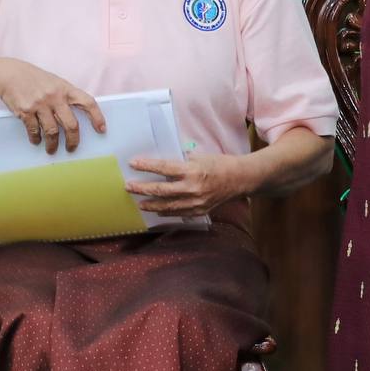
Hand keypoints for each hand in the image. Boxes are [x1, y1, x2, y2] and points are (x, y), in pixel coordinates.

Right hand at [0, 58, 105, 153]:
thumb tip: (74, 116)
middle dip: (73, 140)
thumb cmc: (33, 79)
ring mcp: (40, 104)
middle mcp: (55, 97)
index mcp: (65, 88)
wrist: (8, 74)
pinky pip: (34, 130)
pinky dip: (36, 138)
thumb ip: (65, 96)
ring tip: (52, 149)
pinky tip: (37, 140)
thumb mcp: (54, 82)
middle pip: (71, 124)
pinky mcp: (25, 111)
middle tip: (72, 148)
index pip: (87, 102)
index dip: (97, 117)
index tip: (101, 129)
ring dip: (53, 144)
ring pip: (52, 131)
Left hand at [126, 150, 252, 216]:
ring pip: (168, 206)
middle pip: (161, 190)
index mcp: (191, 170)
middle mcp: (192, 188)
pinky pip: (179, 213)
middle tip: (129, 186)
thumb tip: (163, 162)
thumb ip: (181, 160)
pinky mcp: (200, 211)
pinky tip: (157, 210)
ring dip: (151, 204)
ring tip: (139, 203)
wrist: (240, 179)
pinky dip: (166, 212)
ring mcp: (196, 202)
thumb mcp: (200, 156)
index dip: (146, 166)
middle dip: (142, 188)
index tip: (133, 164)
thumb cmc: (219, 164)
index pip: (163, 168)